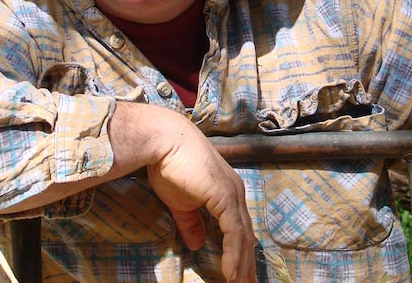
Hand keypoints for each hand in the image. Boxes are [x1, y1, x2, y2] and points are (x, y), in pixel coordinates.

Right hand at [110, 102, 255, 282]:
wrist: (164, 142)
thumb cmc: (170, 166)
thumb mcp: (180, 203)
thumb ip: (191, 223)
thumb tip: (198, 244)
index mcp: (227, 193)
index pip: (239, 228)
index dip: (240, 253)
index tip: (240, 275)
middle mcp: (236, 193)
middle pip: (246, 235)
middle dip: (247, 263)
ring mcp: (233, 194)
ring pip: (243, 236)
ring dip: (242, 264)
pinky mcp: (226, 196)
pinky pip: (234, 232)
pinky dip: (234, 254)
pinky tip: (231, 273)